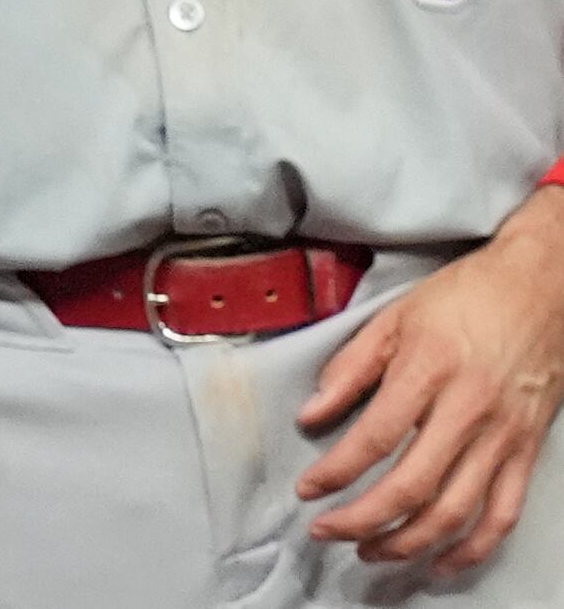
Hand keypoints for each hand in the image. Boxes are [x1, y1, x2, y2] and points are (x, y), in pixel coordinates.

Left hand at [298, 188, 563, 568]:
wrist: (541, 288)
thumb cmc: (465, 297)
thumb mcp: (394, 317)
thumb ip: (350, 368)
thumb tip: (311, 414)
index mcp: (429, 370)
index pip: (376, 437)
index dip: (336, 471)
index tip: (308, 489)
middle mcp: (470, 409)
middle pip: (413, 485)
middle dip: (364, 519)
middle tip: (328, 532)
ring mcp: (504, 435)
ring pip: (456, 509)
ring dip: (409, 541)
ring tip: (372, 550)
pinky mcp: (528, 449)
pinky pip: (502, 511)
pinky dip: (472, 545)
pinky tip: (441, 559)